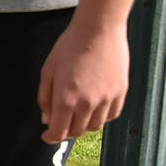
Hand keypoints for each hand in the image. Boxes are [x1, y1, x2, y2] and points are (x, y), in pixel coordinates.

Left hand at [37, 21, 128, 142]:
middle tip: (61, 121)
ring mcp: (106, 98)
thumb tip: (47, 119)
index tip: (47, 136)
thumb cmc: (70, 47)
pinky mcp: (120, 92)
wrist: (99, 28)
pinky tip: (95, 107)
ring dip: (84, 124)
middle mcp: (87, 103)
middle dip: (66, 130)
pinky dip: (101, 116)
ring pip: (95, 126)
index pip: (59, 132)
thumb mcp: (48, 71)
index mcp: (66, 99)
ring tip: (78, 113)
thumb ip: (45, 99)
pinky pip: (111, 115)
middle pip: (76, 131)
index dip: (51, 138)